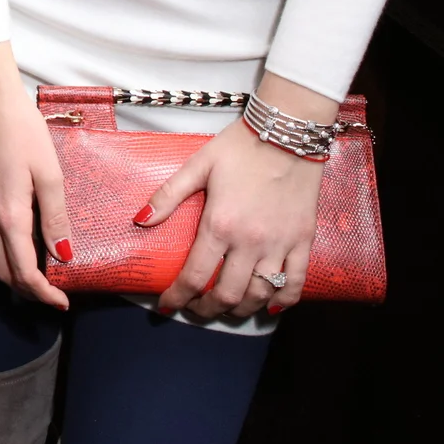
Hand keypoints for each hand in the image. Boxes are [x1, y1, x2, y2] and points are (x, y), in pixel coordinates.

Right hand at [0, 41, 71, 309]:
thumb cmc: (21, 130)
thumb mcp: (49, 174)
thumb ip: (55, 218)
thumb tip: (62, 255)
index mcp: (8, 215)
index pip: (23, 272)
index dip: (43, 294)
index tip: (61, 301)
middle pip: (1, 270)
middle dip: (26, 288)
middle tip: (52, 290)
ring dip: (15, 265)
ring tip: (43, 261)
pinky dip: (5, 240)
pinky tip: (24, 227)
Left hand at [140, 73, 332, 319]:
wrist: (287, 132)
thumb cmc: (239, 147)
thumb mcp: (197, 165)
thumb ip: (167, 195)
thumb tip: (139, 220)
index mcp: (220, 224)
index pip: (194, 275)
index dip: (177, 297)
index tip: (165, 305)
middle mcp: (250, 241)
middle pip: (227, 294)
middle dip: (206, 309)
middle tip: (194, 308)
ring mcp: (280, 244)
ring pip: (259, 295)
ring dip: (240, 310)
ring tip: (225, 309)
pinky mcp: (304, 241)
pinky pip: (295, 283)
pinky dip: (282, 302)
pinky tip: (269, 307)